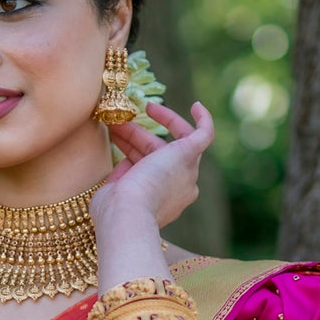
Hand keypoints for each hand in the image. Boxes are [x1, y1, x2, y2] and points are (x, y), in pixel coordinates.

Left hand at [89, 99, 213, 230]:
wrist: (127, 213)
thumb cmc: (114, 211)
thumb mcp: (115, 193)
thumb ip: (121, 179)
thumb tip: (124, 164)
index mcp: (161, 200)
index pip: (148, 168)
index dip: (131, 150)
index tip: (115, 137)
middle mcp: (179, 188)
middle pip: (158, 152)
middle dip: (135, 135)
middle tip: (115, 121)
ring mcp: (187, 172)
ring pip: (174, 141)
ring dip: (153, 124)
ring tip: (129, 110)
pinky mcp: (190, 156)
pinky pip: (205, 134)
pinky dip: (204, 119)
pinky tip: (196, 105)